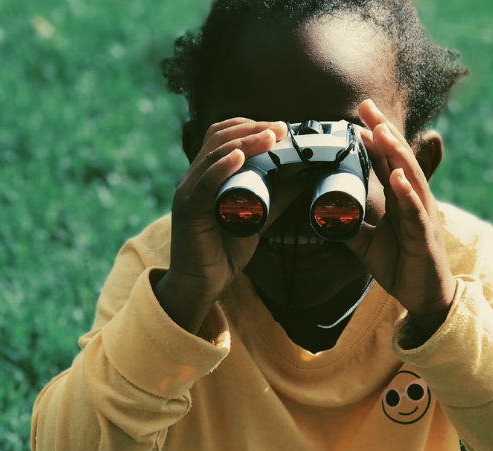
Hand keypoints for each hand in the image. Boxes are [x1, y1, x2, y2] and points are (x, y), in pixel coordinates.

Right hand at [158, 118, 287, 332]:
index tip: (282, 128)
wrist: (202, 284)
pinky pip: (204, 183)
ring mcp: (188, 191)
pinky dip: (222, 167)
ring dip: (245, 141)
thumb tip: (304, 177)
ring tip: (271, 136)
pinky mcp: (188, 210)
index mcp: (206, 174)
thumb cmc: (224, 251)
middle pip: (219, 137)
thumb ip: (277, 198)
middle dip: (253, 128)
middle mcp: (193, 177)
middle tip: (282, 128)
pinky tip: (240, 157)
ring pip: (214, 154)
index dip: (251, 125)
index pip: (224, 135)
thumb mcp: (258, 218)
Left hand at [345, 99, 455, 336]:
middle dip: (384, 131)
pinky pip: (416, 212)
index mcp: (401, 199)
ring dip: (396, 153)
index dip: (374, 138)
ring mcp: (422, 216)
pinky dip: (408, 193)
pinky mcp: (425, 237)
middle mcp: (414, 201)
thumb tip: (321, 212)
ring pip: (410, 178)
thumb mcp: (366, 243)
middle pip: (399, 159)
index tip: (358, 116)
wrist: (423, 297)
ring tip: (381, 131)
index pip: (387, 161)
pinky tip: (398, 177)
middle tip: (366, 106)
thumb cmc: (401, 266)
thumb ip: (348, 225)